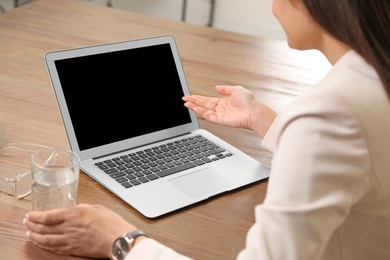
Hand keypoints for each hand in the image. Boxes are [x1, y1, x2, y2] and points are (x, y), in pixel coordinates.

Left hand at [23, 203, 137, 257]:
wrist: (118, 238)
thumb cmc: (111, 222)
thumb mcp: (96, 207)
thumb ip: (83, 207)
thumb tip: (75, 208)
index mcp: (74, 214)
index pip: (48, 216)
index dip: (36, 216)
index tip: (30, 214)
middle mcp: (69, 227)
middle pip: (44, 228)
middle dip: (32, 225)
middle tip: (26, 222)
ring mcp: (70, 240)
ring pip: (46, 240)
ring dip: (35, 237)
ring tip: (29, 234)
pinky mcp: (74, 249)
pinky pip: (55, 248)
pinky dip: (45, 246)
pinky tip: (41, 244)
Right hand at [183, 85, 276, 136]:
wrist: (254, 112)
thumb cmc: (248, 101)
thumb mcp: (236, 89)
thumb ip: (225, 89)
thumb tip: (216, 87)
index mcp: (223, 102)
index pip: (208, 100)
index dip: (198, 98)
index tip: (190, 96)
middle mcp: (220, 109)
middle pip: (204, 104)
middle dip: (193, 101)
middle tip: (184, 99)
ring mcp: (220, 115)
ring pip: (204, 110)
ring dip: (195, 107)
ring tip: (186, 104)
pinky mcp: (221, 120)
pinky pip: (209, 116)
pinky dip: (201, 113)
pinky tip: (195, 108)